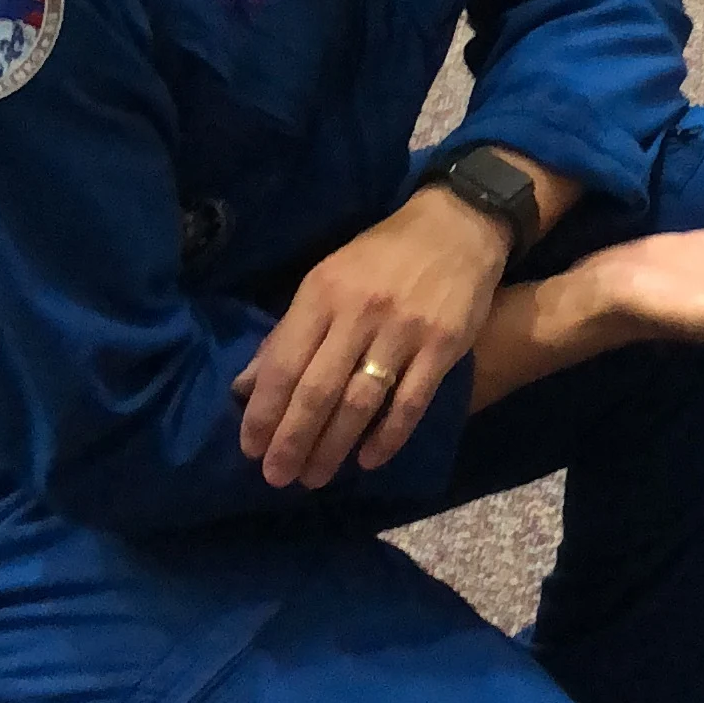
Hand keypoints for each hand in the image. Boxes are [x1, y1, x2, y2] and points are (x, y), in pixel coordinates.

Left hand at [235, 185, 512, 489]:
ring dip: (334, 446)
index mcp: (322, 293)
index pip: (284, 363)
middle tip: (278, 477)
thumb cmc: (382, 255)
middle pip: (318, 389)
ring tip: (315, 477)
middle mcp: (359, 313)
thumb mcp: (326, 278)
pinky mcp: (443, 345)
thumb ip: (289, 332)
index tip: (250, 449)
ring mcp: (403, 330)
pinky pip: (410, 402)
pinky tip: (368, 460)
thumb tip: (246, 386)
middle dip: (293, 440)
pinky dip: (388, 437)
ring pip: (360, 402)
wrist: (457, 226)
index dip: (264, 411)